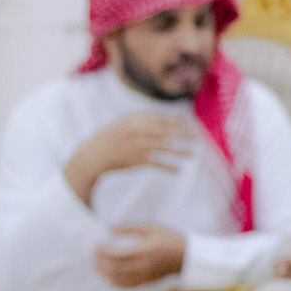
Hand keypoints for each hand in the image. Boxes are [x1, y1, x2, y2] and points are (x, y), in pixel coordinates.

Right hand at [65, 115, 192, 202]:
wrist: (94, 155)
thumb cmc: (113, 137)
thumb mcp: (126, 123)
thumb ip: (146, 121)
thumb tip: (171, 120)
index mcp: (135, 120)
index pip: (162, 120)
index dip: (178, 123)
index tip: (189, 126)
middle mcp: (138, 132)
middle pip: (167, 133)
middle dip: (183, 135)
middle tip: (196, 139)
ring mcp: (138, 147)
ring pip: (165, 149)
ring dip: (181, 152)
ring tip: (193, 154)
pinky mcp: (137, 161)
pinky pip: (158, 164)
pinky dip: (169, 168)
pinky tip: (178, 171)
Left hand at [94, 225, 186, 287]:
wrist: (185, 256)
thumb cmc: (168, 239)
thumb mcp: (151, 228)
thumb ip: (129, 228)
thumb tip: (110, 228)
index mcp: (144, 252)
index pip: (116, 256)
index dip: (103, 252)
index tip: (98, 245)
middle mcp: (142, 267)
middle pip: (113, 269)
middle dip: (100, 262)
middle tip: (95, 254)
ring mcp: (143, 276)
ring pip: (116, 279)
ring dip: (104, 273)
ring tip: (99, 263)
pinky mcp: (144, 282)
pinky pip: (124, 285)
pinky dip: (112, 281)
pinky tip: (108, 274)